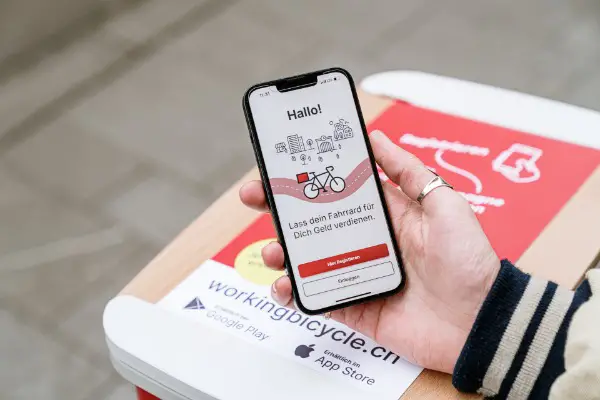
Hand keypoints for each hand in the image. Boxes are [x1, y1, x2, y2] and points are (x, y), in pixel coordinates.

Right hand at [239, 130, 499, 373]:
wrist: (480, 321)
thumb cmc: (468, 261)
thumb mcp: (443, 203)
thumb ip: (408, 172)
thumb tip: (376, 138)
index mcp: (384, 215)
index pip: (337, 190)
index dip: (309, 177)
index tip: (281, 164)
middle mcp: (365, 242)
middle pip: (313, 222)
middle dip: (280, 209)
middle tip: (255, 196)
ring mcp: (356, 274)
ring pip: (307, 260)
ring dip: (281, 252)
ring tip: (272, 250)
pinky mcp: (354, 306)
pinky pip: (316, 298)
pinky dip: (294, 293)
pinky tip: (284, 286)